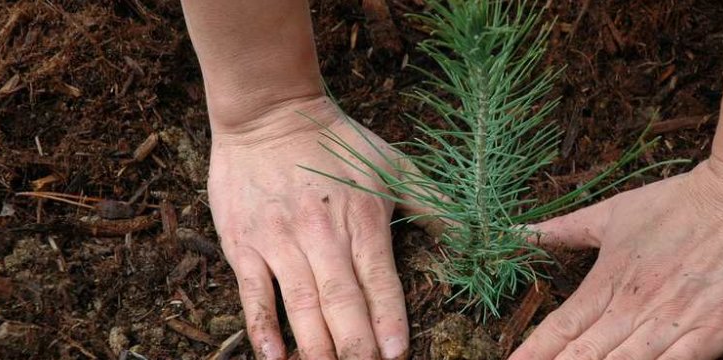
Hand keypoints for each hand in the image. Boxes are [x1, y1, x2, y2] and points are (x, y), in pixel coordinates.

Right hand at [208, 96, 415, 358]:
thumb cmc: (338, 141)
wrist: (269, 112)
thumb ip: (434, 204)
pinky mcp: (245, 243)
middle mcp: (322, 236)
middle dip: (356, 347)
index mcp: (363, 219)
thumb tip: (477, 234)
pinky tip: (276, 358)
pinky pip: (254, 294)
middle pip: (342, 302)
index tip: (398, 355)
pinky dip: (263, 328)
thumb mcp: (394, 166)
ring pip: (302, 306)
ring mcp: (280, 241)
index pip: (379, 282)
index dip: (390, 322)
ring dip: (316, 348)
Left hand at [509, 158, 722, 359]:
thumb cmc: (679, 204)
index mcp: (608, 281)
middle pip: (586, 356)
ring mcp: (673, 324)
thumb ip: (565, 231)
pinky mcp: (712, 335)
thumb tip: (519, 233)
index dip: (533, 352)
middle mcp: (635, 308)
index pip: (561, 328)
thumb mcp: (614, 212)